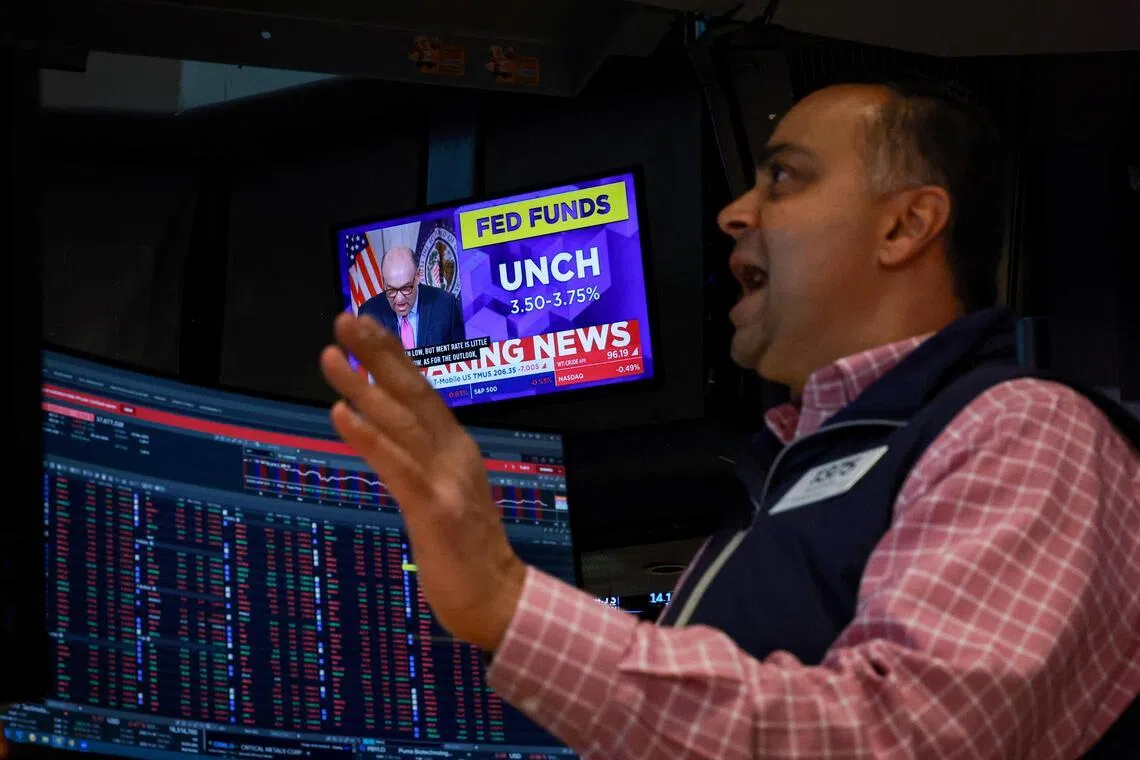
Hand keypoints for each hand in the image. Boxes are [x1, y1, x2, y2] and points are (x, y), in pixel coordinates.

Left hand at [319, 313, 526, 650]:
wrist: (498, 600)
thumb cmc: (466, 552)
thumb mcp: (446, 494)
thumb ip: (422, 462)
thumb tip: (389, 434)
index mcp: (457, 449)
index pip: (421, 392)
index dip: (392, 357)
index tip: (363, 327)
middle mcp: (455, 454)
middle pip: (413, 393)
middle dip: (377, 353)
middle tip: (344, 318)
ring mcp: (448, 480)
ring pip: (400, 422)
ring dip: (362, 386)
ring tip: (330, 356)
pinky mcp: (437, 510)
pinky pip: (398, 467)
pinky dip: (369, 437)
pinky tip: (342, 414)